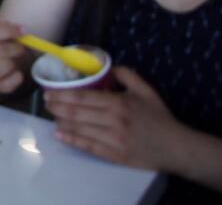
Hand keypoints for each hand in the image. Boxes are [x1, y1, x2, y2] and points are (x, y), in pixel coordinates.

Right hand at [0, 18, 32, 94]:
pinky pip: (11, 81)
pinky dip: (17, 76)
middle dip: (16, 47)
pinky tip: (15, 72)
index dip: (9, 31)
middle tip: (22, 47)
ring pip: (5, 65)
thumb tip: (22, 29)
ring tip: (14, 60)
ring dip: (14, 62)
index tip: (24, 30)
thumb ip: (5, 28)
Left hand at [45, 68, 178, 170]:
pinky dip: (71, 140)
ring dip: (61, 121)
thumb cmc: (160, 117)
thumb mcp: (146, 90)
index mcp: (119, 103)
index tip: (48, 91)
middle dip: (56, 106)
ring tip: (51, 115)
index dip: (62, 94)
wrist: (177, 148)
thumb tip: (107, 66)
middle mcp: (113, 121)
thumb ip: (126, 75)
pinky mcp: (114, 155)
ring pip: (79, 129)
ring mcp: (113, 140)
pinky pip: (88, 146)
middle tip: (45, 102)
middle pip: (76, 113)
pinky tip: (59, 134)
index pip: (83, 98)